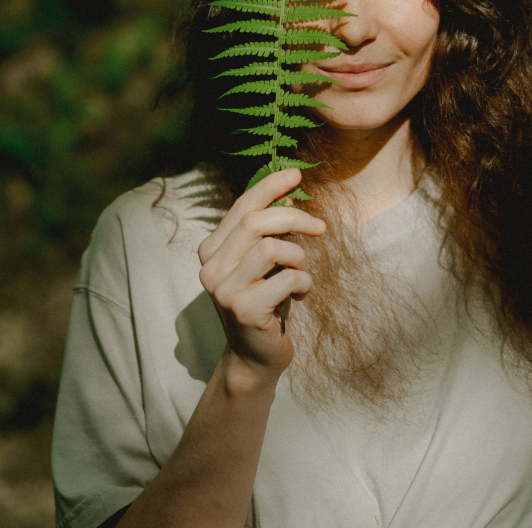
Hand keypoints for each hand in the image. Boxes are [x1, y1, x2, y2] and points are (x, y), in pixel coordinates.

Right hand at [198, 168, 325, 379]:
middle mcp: (210, 267)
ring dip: (299, 257)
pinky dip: (303, 282)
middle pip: (255, 222)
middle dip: (294, 218)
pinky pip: (286, 278)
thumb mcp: (264, 263)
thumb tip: (288, 196)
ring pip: (272, 248)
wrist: (255, 357)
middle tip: (320, 227)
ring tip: (301, 274)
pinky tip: (300, 294)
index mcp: (212, 250)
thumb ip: (267, 233)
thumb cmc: (265, 302)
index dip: (269, 187)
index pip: (242, 208)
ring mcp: (223, 289)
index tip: (296, 174)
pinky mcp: (243, 309)